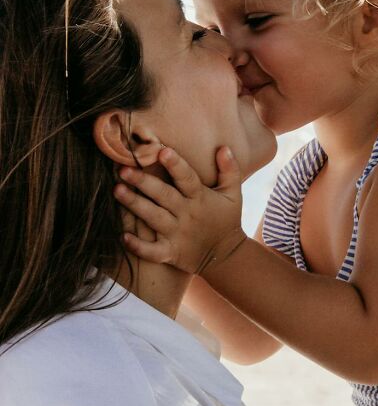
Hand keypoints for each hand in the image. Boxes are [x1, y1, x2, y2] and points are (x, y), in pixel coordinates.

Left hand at [114, 146, 246, 274]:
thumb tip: (223, 148)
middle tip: (124, 170)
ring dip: (135, 205)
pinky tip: (123, 237)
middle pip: (164, 196)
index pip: (187, 178)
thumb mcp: (233, 195)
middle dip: (144, 182)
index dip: (176, 165)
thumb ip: (230, 170)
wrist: (226, 256)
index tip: (162, 151)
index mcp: (200, 198)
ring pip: (153, 218)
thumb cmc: (226, 220)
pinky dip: (138, 246)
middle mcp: (187, 215)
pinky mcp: (170, 253)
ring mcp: (177, 235)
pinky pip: (153, 251)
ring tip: (117, 190)